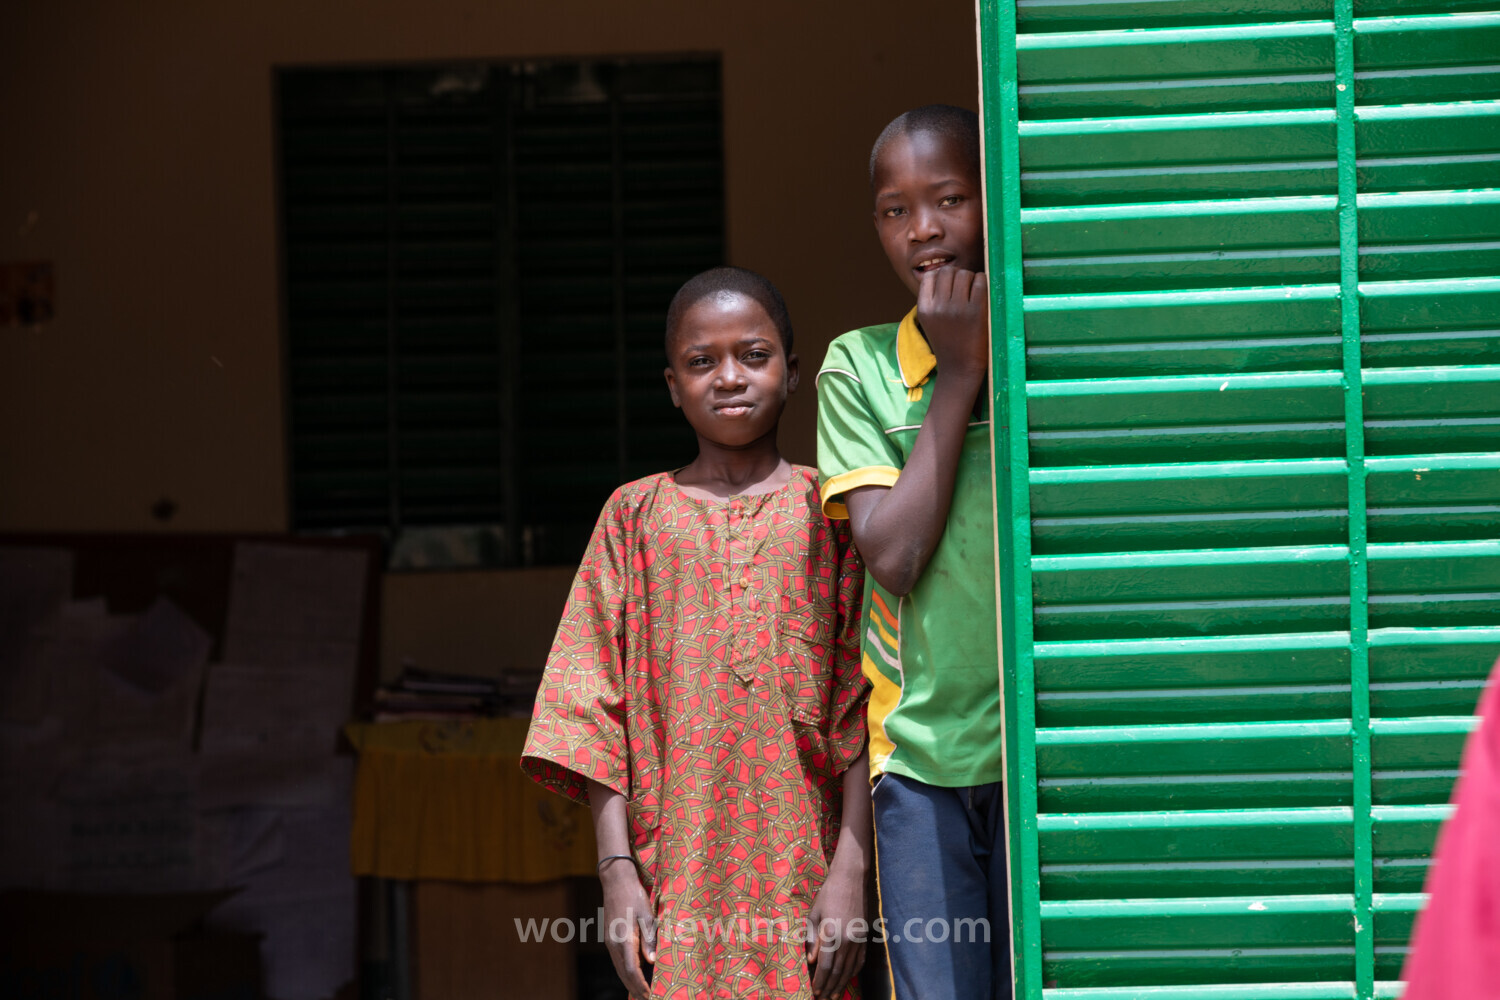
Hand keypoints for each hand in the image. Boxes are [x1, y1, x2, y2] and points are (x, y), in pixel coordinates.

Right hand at [600, 860, 656, 998]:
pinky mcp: (609, 938)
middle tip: (648, 999)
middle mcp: (614, 944)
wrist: (615, 881)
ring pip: (619, 969)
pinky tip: (633, 976)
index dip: (641, 985)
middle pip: (623, 974)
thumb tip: (652, 962)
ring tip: (642, 993)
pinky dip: (625, 972)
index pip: (632, 970)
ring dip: (629, 983)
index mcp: (625, 939)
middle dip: (635, 989)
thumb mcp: (647, 915)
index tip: (650, 995)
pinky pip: (617, 961)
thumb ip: (649, 939)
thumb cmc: (634, 896)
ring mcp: (609, 942)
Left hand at [805, 860, 867, 999]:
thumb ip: (812, 938)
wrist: (851, 879)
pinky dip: (853, 972)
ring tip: (835, 995)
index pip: (826, 965)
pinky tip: (848, 979)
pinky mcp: (865, 936)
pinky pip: (860, 960)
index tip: (815, 991)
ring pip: (850, 968)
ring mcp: (858, 939)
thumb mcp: (814, 914)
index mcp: (832, 933)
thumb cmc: (828, 894)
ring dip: (842, 983)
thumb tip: (811, 961)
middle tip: (824, 999)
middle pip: (838, 971)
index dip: (820, 980)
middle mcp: (847, 939)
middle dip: (830, 987)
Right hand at [916, 266, 988, 378]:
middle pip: (948, 271)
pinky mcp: (976, 311)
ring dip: (971, 278)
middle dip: (957, 275)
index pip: (931, 276)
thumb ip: (932, 299)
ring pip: (964, 273)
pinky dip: (982, 282)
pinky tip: (983, 293)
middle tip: (965, 289)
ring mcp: (957, 309)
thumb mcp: (930, 322)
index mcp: (924, 308)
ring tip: (974, 292)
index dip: (942, 276)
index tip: (950, 286)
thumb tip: (943, 272)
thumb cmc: (947, 343)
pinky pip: (980, 281)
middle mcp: (938, 307)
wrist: (960, 369)